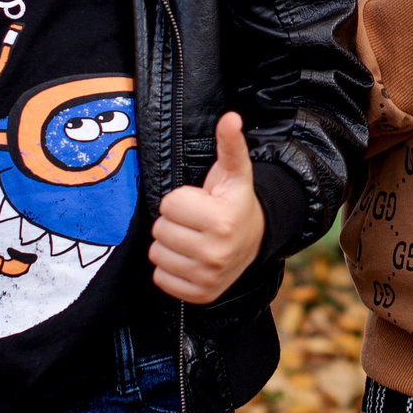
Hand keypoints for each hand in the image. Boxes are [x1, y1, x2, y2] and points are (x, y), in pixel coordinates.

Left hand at [152, 112, 266, 304]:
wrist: (255, 241)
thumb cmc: (234, 202)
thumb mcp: (234, 173)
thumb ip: (229, 145)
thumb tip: (231, 117)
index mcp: (221, 220)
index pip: (169, 204)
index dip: (181, 200)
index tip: (200, 203)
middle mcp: (216, 252)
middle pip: (160, 230)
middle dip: (174, 222)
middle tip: (195, 221)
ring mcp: (208, 277)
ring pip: (157, 254)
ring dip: (169, 245)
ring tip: (192, 239)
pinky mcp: (199, 295)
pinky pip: (160, 278)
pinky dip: (170, 268)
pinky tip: (189, 259)